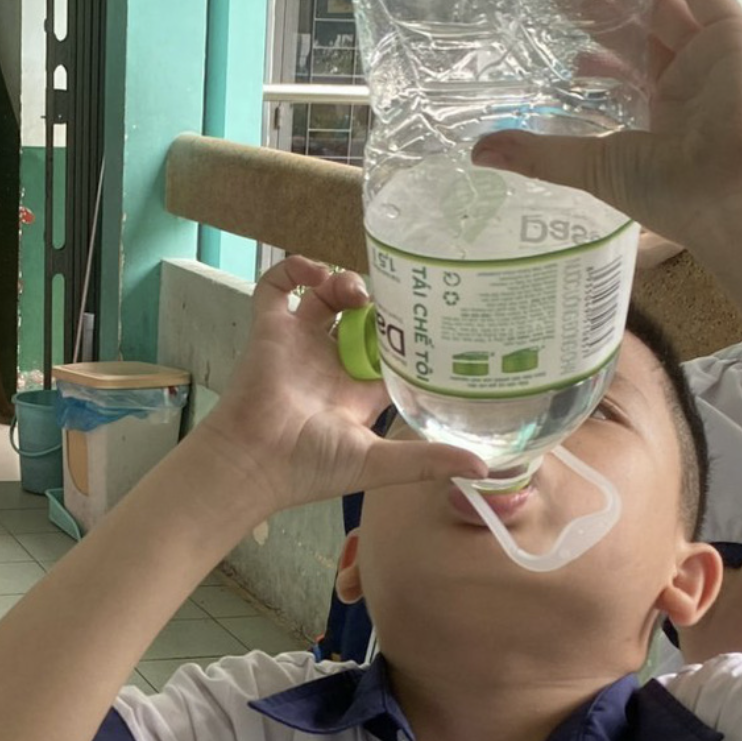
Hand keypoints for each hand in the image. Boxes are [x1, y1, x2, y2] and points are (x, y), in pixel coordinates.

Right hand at [189, 257, 485, 517]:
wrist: (255, 462)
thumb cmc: (310, 467)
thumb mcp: (378, 464)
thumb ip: (428, 460)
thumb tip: (485, 470)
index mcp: (357, 392)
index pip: (389, 351)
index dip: (406, 334)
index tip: (427, 320)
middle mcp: (330, 363)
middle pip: (359, 318)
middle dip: (376, 303)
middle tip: (391, 299)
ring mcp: (299, 343)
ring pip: (324, 297)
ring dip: (342, 283)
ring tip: (355, 292)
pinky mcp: (269, 329)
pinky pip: (277, 287)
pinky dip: (294, 270)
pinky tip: (316, 272)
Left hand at [470, 0, 741, 259]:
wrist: (733, 195)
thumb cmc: (672, 192)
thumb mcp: (593, 167)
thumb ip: (541, 154)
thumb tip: (477, 153)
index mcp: (661, 116)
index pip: (621, 70)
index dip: (590, 49)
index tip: (551, 28)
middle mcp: (687, 82)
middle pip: (636, 31)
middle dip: (598, 4)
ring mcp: (712, 58)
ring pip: (662, 7)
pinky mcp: (735, 37)